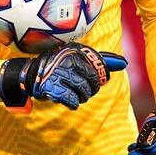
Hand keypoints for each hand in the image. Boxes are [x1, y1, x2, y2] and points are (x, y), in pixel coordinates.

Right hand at [0, 42, 127, 112]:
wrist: (31, 74)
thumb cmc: (60, 66)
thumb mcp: (79, 58)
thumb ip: (101, 60)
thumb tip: (124, 63)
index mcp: (75, 51)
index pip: (97, 71)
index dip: (96, 80)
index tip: (90, 81)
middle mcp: (67, 60)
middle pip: (91, 82)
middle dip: (90, 90)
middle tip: (83, 90)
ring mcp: (59, 73)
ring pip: (83, 92)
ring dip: (81, 97)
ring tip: (76, 95)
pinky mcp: (51, 87)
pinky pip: (71, 100)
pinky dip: (73, 103)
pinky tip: (70, 101)